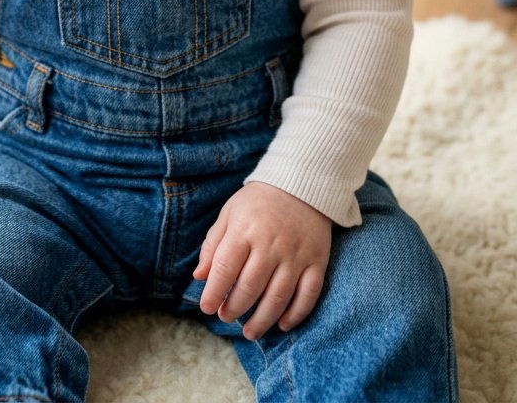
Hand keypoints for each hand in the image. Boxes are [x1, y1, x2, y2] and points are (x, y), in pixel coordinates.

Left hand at [192, 183, 331, 338]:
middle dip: (234, 308)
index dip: (213, 292)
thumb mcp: (230, 213)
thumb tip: (199, 276)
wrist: (301, 184)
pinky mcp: (317, 261)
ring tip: (249, 332)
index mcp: (245, 229)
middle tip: (225, 317)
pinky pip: (308, 295)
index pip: (225, 268)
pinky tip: (283, 325)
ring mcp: (296, 254)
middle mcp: (271, 243)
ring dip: (262, 320)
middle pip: (250, 287)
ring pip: (278, 297)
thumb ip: (213, 244)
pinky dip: (296, 314)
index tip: (206, 308)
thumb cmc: (258, 202)